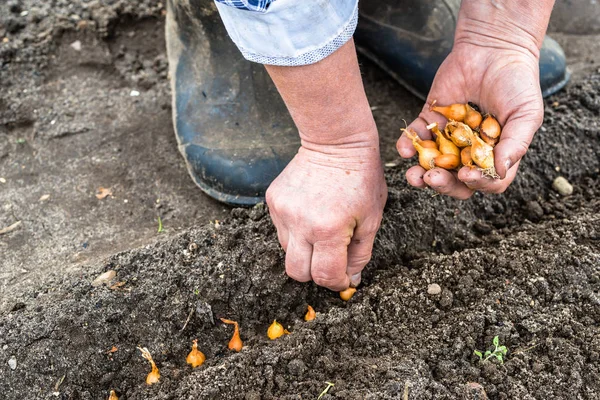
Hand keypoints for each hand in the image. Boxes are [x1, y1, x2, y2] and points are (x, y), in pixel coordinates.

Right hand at [266, 143, 386, 290]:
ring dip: (306, 250)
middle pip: (297, 273)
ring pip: (288, 252)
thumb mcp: (372, 219)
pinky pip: (281, 230)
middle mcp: (301, 223)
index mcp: (329, 229)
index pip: (324, 276)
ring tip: (322, 228)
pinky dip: (296, 231)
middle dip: (315, 274)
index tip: (343, 278)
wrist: (335, 141)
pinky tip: (311, 212)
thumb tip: (350, 280)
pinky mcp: (272, 200)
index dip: (336, 283)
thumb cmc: (361, 178)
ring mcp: (283, 211)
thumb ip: (360, 254)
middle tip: (330, 260)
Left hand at [397, 41, 543, 197]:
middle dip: (443, 184)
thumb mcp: (526, 113)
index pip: (486, 181)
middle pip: (455, 179)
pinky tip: (404, 149)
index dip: (477, 183)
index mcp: (495, 154)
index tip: (467, 175)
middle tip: (433, 179)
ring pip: (432, 164)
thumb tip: (500, 169)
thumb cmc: (518, 82)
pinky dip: (407, 145)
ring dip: (421, 174)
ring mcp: (448, 137)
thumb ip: (516, 142)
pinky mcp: (431, 119)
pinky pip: (416, 137)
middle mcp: (470, 151)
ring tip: (414, 176)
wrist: (494, 48)